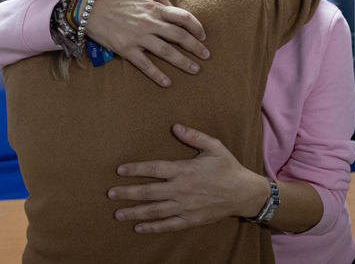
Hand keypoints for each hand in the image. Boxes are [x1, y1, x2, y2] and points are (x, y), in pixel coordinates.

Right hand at [86, 0, 209, 86]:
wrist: (90, 10)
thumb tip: (171, 3)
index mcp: (154, 9)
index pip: (183, 17)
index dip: (196, 26)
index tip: (203, 36)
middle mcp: (150, 23)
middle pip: (179, 36)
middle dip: (195, 47)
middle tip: (206, 56)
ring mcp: (139, 37)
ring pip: (166, 51)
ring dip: (183, 62)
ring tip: (195, 70)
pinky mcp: (127, 49)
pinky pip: (144, 64)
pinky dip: (156, 74)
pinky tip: (167, 82)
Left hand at [107, 124, 270, 233]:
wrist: (244, 193)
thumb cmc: (228, 167)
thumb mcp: (214, 147)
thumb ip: (194, 136)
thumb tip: (175, 126)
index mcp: (185, 170)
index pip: (155, 169)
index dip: (136, 169)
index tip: (119, 170)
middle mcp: (182, 190)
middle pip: (149, 192)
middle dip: (128, 193)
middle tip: (110, 194)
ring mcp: (185, 207)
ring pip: (155, 211)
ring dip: (135, 212)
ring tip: (117, 213)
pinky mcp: (190, 220)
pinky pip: (168, 225)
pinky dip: (152, 228)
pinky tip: (138, 228)